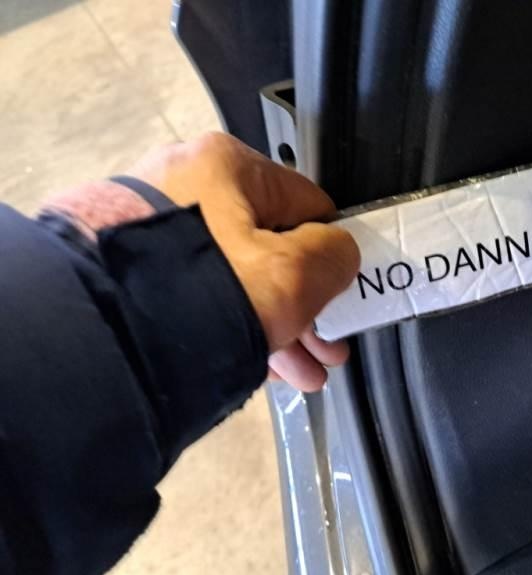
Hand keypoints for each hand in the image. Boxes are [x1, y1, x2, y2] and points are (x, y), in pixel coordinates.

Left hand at [127, 132, 359, 391]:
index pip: (307, 205)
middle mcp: (184, 185)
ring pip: (235, 276)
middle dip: (304, 303)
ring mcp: (153, 227)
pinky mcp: (130, 266)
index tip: (343, 294)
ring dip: (274, 323)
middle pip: (268, 247)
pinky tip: (260, 363)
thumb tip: (340, 252)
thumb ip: (335, 255)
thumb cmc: (203, 293)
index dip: (332, 255)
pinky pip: (198, 292)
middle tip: (325, 343)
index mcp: (226, 166)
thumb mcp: (296, 274)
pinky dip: (231, 323)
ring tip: (300, 369)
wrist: (104, 338)